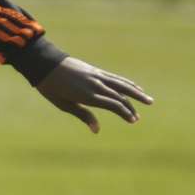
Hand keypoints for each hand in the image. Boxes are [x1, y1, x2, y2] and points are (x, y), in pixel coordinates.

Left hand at [35, 57, 152, 133]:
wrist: (45, 64)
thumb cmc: (51, 88)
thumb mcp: (64, 105)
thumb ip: (83, 115)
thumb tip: (97, 130)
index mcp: (87, 95)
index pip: (113, 105)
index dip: (124, 113)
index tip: (132, 120)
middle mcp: (95, 84)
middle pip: (119, 96)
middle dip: (131, 107)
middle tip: (138, 118)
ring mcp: (97, 76)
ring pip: (122, 85)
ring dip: (136, 93)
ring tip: (148, 100)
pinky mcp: (96, 71)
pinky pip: (115, 78)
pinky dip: (127, 83)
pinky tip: (135, 87)